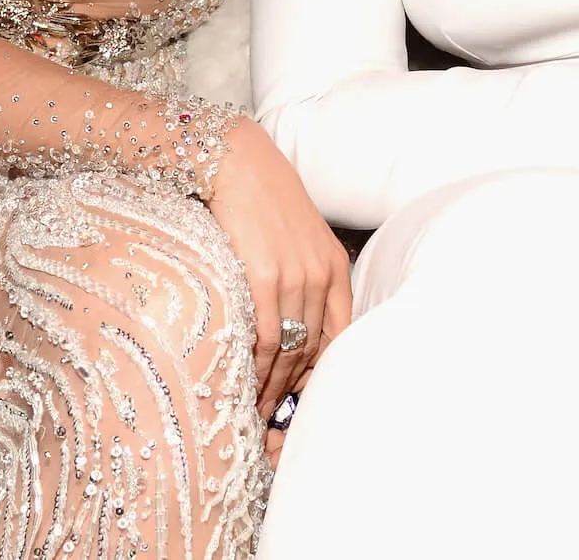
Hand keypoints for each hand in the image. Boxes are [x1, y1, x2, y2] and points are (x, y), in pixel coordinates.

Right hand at [207, 116, 352, 416]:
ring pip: (288, 349)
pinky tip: (245, 382)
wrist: (238, 161)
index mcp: (334, 266)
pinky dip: (256, 367)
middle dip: (294, 389)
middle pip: (312, 350)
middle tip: (275, 418)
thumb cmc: (264, 199)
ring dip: (273, 387)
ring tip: (257, 411)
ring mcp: (294, 276)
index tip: (304, 398)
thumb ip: (305, 277)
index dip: (323, 373)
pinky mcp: (263, 276)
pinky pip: (264, 336)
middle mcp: (320, 275)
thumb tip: (295, 328)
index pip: (340, 335)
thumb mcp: (300, 237)